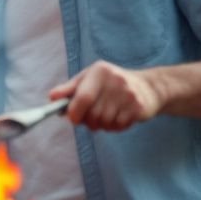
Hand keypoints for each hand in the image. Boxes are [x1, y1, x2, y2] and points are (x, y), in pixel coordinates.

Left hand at [49, 61, 163, 131]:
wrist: (149, 87)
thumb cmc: (111, 83)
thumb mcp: (89, 79)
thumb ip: (69, 89)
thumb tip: (51, 98)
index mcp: (99, 71)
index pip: (83, 97)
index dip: (75, 112)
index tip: (72, 119)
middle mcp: (115, 81)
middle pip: (93, 114)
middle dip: (89, 121)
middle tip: (93, 117)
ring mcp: (129, 95)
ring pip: (105, 123)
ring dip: (102, 125)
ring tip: (108, 114)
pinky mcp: (139, 108)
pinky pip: (118, 126)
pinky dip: (115, 127)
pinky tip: (120, 116)